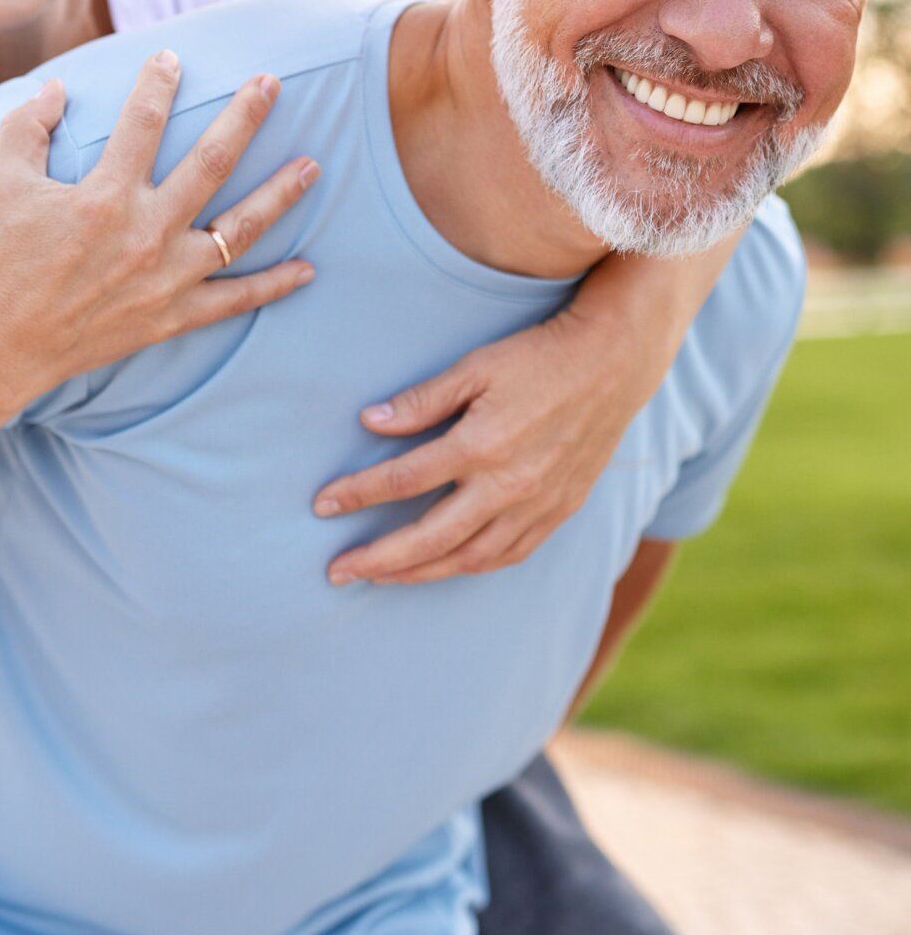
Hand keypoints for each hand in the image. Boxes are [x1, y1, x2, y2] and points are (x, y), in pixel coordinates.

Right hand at [0, 52, 318, 406]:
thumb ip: (27, 127)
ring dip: (280, 194)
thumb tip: (56, 87)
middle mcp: (147, 233)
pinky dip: (274, 286)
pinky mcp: (173, 316)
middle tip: (271, 84)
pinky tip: (307, 268)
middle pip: (211, 163)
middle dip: (244, 117)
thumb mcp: (2, 183)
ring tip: (312, 165)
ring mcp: (167, 278)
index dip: (157, 84)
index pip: (143, 123)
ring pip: (241, 229)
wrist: (0, 346)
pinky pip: (236, 300)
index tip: (172, 58)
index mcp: (105, 196)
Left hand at [314, 307, 649, 584]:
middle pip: (429, 538)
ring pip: (468, 559)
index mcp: (480, 446)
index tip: (322, 504)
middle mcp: (508, 486)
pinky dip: (470, 566)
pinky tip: (445, 566)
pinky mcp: (559, 511)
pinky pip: (507, 556)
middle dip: (378, 559)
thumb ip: (422, 400)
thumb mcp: (475, 365)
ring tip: (382, 577)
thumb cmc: (538, 357)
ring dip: (420, 573)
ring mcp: (537, 505)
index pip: (402, 481)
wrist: (614, 364)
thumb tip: (369, 422)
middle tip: (336, 571)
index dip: (357, 494)